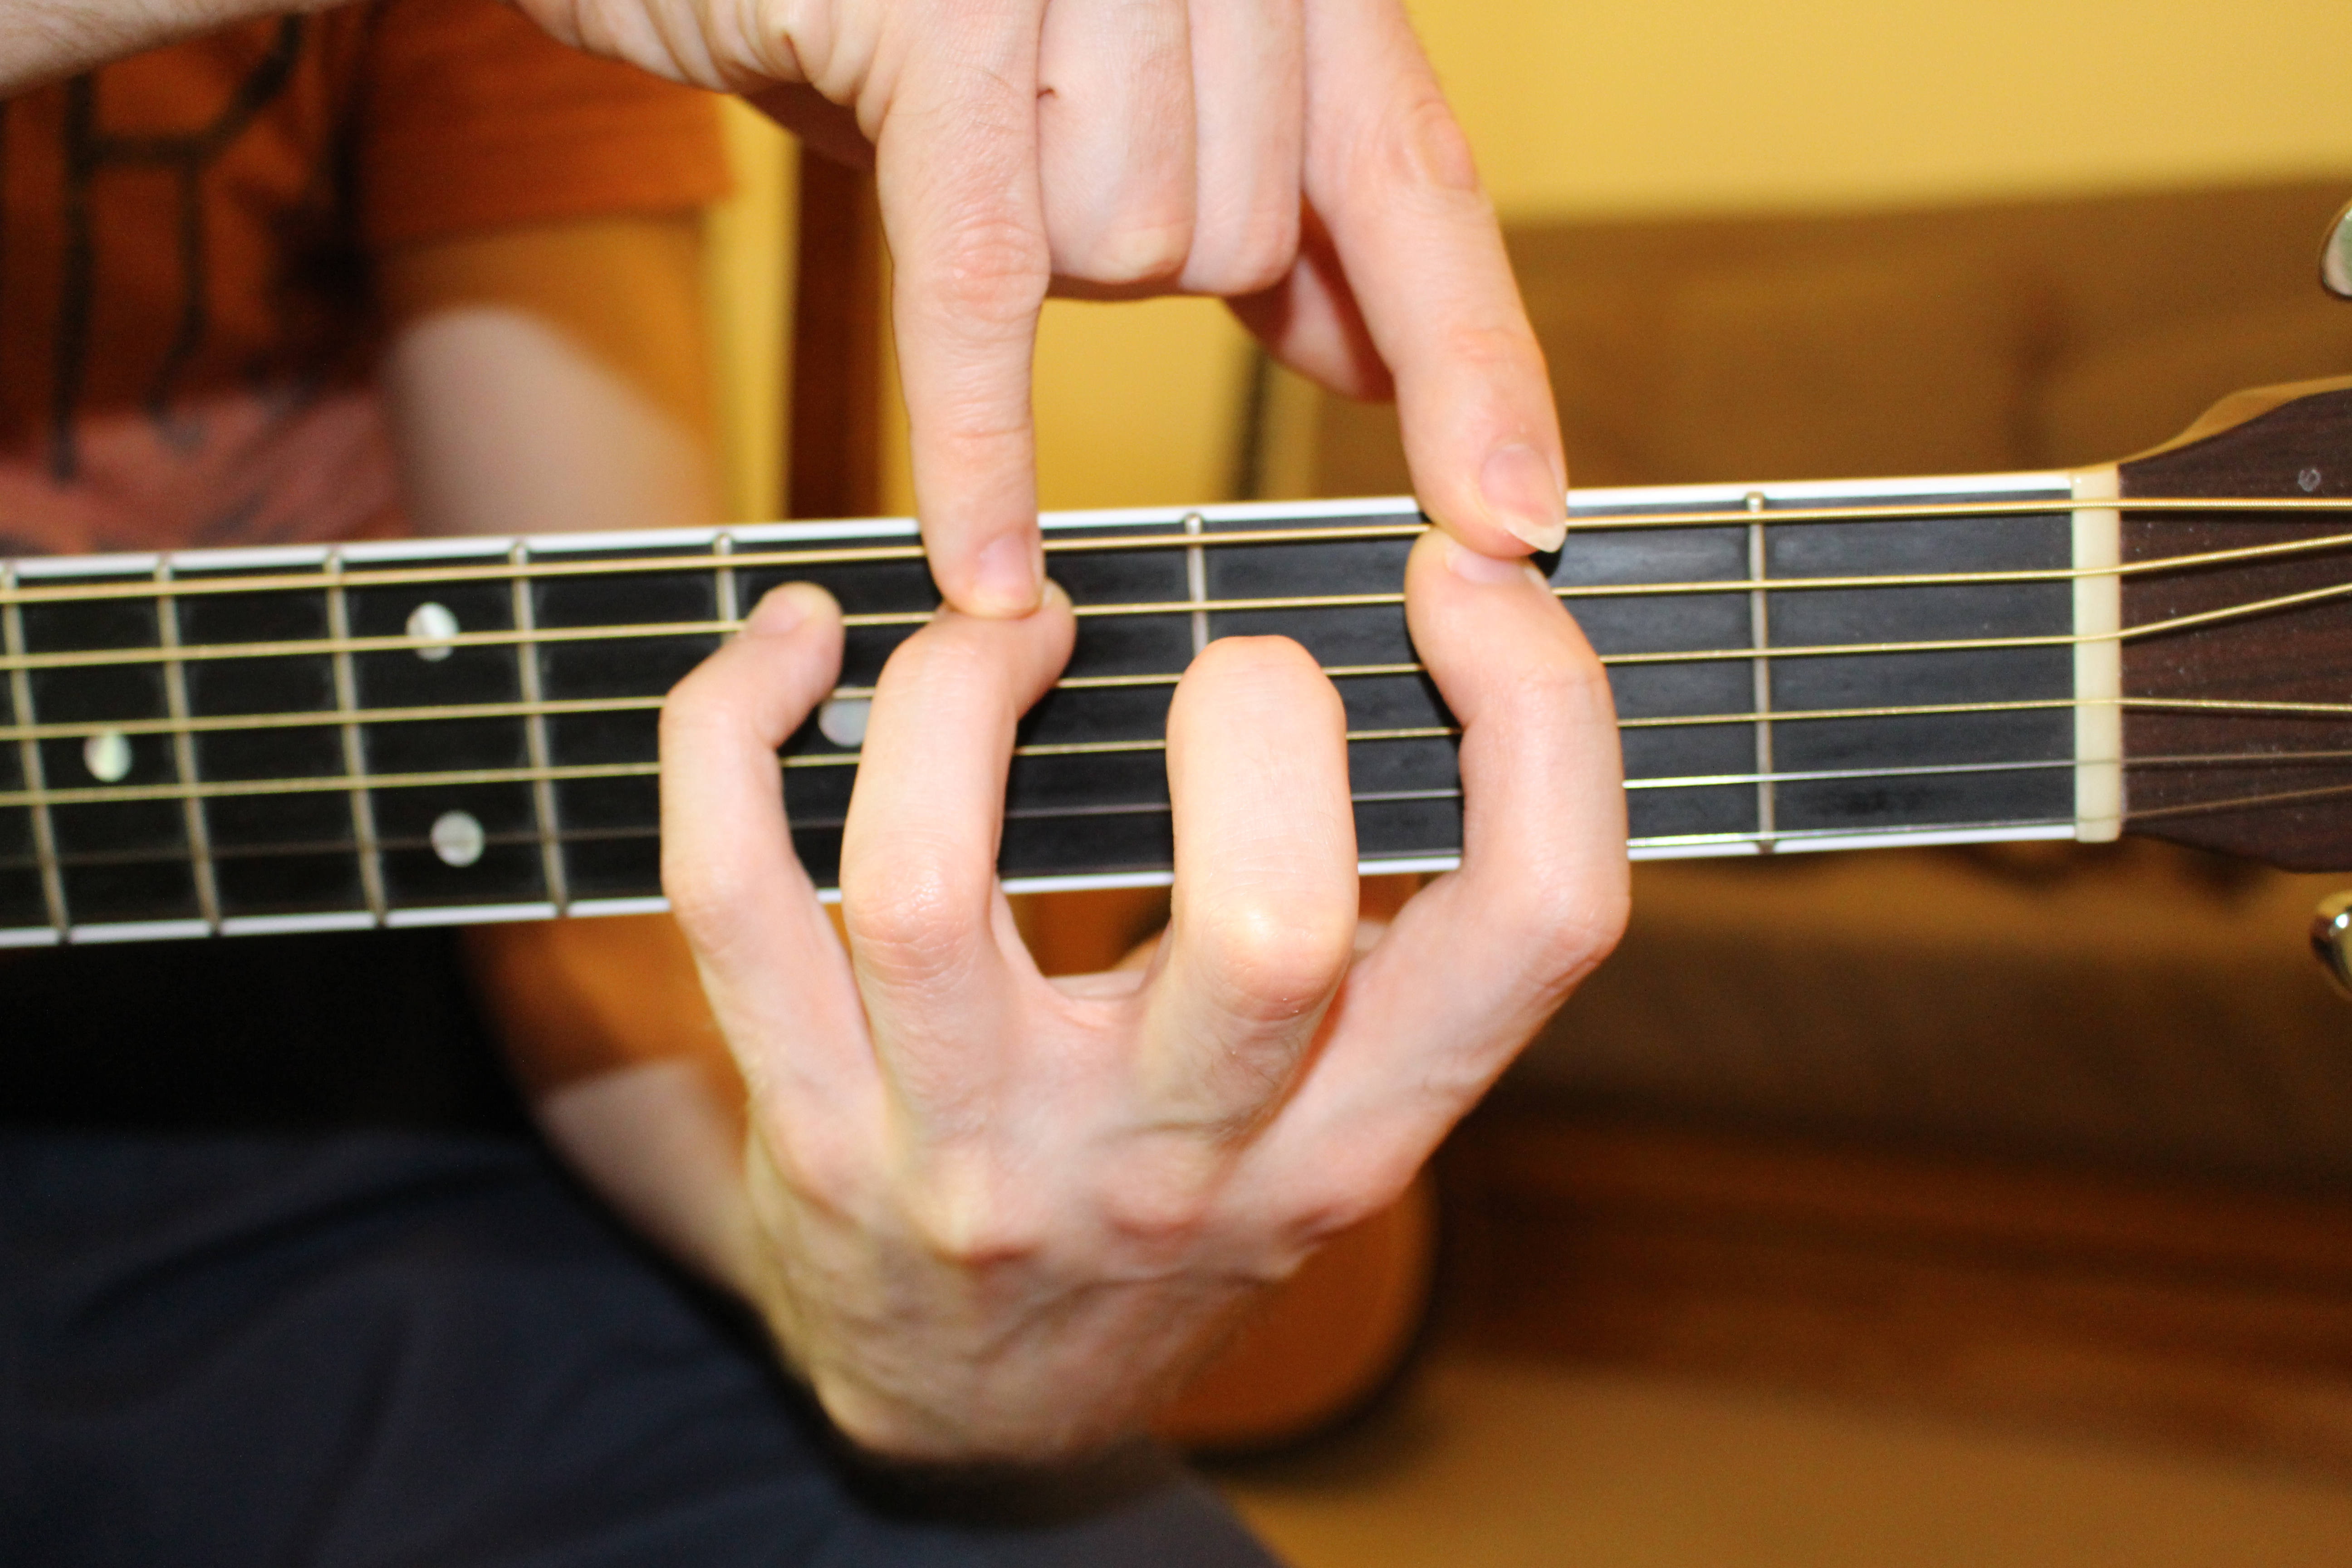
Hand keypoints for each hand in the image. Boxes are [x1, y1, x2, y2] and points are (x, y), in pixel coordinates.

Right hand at [514, 0, 1566, 614]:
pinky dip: (977, 435)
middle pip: (1235, 233)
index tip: (1519, 519)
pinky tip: (983, 577)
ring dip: (1022, 241)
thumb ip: (1254, 192)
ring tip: (930, 125)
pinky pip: (982, 278)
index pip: (1413, 176)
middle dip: (1126, 255)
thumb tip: (1370, 351)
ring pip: (1118, 248)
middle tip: (1007, 145)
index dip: (1471, 358)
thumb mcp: (1101, 82)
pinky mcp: (934, 15)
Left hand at [657, 532, 1625, 1459]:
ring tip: (1000, 621)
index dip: (1541, 714)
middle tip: (1231, 656)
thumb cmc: (1167, 1226)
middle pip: (1268, 926)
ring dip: (955, 688)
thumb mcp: (1325, 1122)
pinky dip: (731, 731)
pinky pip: (730, 894)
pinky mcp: (808, 1127)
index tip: (1463, 583)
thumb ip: (1388, 943)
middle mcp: (1181, 1161)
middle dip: (1261, 719)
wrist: (976, 1425)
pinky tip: (788, 644)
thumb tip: (1413, 645)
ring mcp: (971, 1153)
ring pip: (925, 888)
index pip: (1535, 921)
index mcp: (1352, 1130)